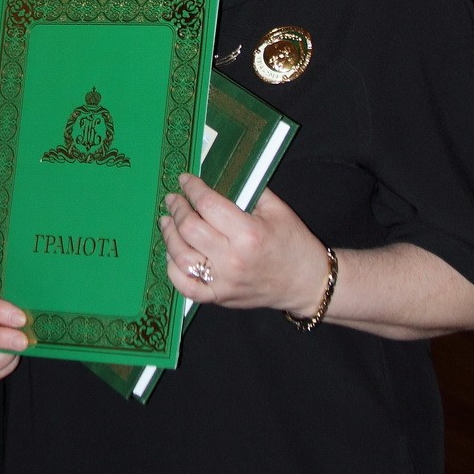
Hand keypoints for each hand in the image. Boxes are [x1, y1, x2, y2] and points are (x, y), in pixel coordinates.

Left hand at [160, 173, 330, 316]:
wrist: (307, 283)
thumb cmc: (294, 244)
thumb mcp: (277, 210)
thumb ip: (248, 191)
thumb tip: (219, 176)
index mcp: (248, 234)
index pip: (208, 205)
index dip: (193, 188)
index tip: (185, 180)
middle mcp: (232, 259)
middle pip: (189, 229)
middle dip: (177, 208)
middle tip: (173, 199)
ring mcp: (224, 281)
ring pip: (181, 257)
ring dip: (169, 236)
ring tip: (166, 222)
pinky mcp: (220, 297)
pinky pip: (186, 287)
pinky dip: (173, 270)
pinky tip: (172, 254)